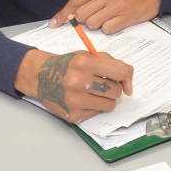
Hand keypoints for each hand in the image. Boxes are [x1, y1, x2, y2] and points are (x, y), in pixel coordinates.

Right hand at [14, 49, 133, 122]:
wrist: (41, 76)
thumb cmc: (68, 65)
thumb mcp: (88, 55)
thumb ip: (112, 64)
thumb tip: (128, 87)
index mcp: (85, 63)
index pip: (121, 72)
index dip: (127, 77)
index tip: (125, 81)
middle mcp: (79, 81)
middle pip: (115, 91)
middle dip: (113, 89)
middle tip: (102, 85)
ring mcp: (75, 100)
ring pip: (109, 105)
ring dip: (105, 99)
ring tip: (92, 92)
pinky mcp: (72, 115)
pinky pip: (96, 113)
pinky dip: (93, 107)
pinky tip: (82, 100)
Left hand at [48, 0, 160, 34]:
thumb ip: (91, 0)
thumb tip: (72, 15)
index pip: (74, 2)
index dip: (62, 15)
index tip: (53, 24)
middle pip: (81, 15)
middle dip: (84, 21)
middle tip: (96, 18)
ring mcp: (116, 6)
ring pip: (92, 24)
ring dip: (97, 26)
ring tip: (108, 19)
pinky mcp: (125, 17)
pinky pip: (107, 29)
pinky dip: (109, 29)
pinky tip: (117, 23)